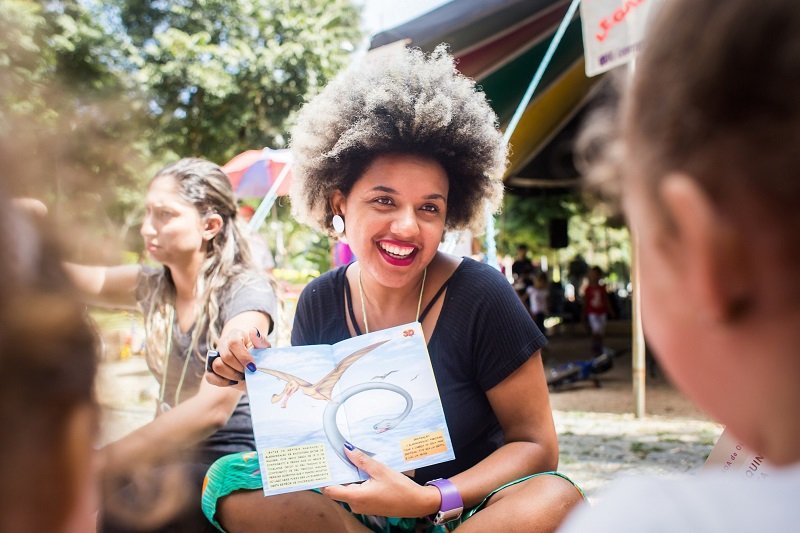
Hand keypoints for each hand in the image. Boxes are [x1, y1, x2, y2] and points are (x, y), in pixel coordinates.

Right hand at [205, 327, 269, 390]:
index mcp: (235, 335)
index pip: (233, 342)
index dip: (243, 356)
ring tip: (242, 377)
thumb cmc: (258, 355)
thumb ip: (260, 340)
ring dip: (232, 375)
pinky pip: (210, 377)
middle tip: (249, 372)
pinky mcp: (211, 370)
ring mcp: (215, 356)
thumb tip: (253, 331)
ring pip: (217, 366)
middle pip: (226, 356)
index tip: (253, 367)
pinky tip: (233, 382)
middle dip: (239, 368)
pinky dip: (222, 382)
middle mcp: (223, 343)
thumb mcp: (264, 348)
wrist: (253, 366)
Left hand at [321, 446, 440, 517]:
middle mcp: (356, 504)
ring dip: (348, 478)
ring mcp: (362, 507)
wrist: (416, 503)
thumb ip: (362, 460)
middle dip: (337, 474)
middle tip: (335, 457)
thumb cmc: (400, 489)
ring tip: (350, 461)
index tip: (323, 466)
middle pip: (337, 490)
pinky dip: (356, 483)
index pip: (330, 490)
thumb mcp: (380, 470)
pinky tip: (362, 472)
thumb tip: (347, 449)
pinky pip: (356, 494)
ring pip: (347, 491)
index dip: (324, 478)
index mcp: (356, 497)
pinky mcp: (368, 506)